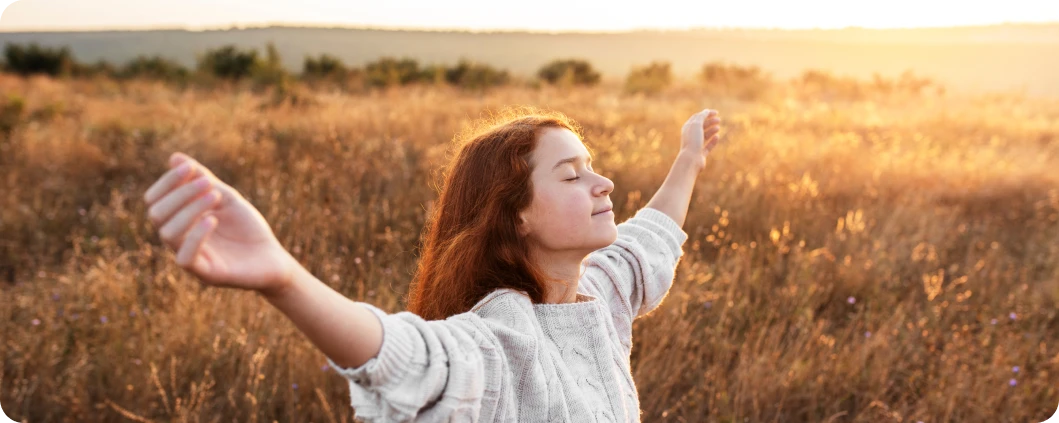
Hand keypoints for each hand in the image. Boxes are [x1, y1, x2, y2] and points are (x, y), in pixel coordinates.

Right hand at [143, 152, 296, 296]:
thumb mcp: (226, 198)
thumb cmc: (248, 228)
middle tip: (209, 183)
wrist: (274, 258)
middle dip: (180, 193)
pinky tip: (212, 219)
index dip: (168, 182)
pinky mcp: (206, 274)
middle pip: (156, 214)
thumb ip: (202, 179)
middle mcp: (179, 239)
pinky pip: (185, 258)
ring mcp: (191, 257)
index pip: (155, 200)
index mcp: (179, 220)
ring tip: (216, 195)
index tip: (190, 168)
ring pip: (168, 233)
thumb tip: (175, 157)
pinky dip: (195, 235)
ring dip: (190, 209)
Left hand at [679, 108, 722, 169]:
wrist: (691, 160)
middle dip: (710, 122)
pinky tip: (717, 137)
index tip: (716, 113)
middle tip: (719, 120)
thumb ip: (701, 116)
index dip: (707, 114)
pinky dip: (713, 141)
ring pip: (704, 136)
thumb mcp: (697, 125)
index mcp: (687, 128)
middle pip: (701, 126)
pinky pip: (707, 146)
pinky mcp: (700, 154)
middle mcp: (690, 136)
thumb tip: (706, 111)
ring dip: (711, 130)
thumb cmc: (692, 141)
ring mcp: (695, 145)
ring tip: (718, 128)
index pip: (697, 118)